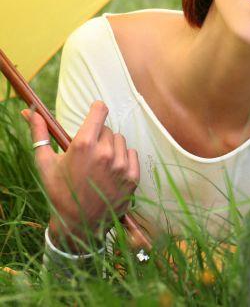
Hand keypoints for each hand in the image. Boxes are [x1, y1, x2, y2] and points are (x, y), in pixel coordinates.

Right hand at [22, 101, 139, 251]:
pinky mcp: (132, 177)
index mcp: (84, 145)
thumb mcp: (45, 163)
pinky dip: (124, 159)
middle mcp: (105, 153)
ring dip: (112, 148)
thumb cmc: (59, 192)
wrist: (77, 225)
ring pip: (120, 141)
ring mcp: (121, 165)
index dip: (97, 109)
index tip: (96, 111)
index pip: (100, 111)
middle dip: (98, 137)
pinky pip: (132, 154)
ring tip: (99, 165)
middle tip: (88, 154)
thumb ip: (40, 134)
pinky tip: (111, 171)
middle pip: (107, 129)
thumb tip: (32, 112)